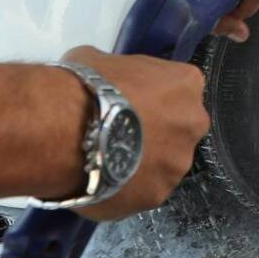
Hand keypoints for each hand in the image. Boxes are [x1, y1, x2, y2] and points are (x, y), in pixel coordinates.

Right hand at [57, 47, 209, 222]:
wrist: (66, 132)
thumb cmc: (86, 85)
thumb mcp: (98, 61)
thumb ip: (118, 74)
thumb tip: (105, 83)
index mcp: (186, 83)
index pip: (178, 88)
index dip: (152, 96)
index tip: (130, 101)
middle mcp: (192, 124)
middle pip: (178, 129)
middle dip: (155, 132)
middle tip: (119, 133)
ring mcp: (177, 165)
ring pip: (162, 165)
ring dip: (141, 163)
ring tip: (104, 161)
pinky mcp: (156, 197)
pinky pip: (141, 191)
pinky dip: (124, 188)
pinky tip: (98, 181)